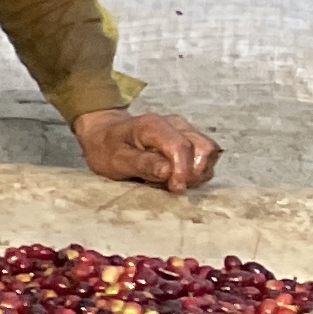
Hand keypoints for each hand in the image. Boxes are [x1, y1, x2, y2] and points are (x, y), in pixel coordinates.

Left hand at [74, 106, 219, 191]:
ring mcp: (186, 131)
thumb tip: (168, 172)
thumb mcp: (116, 160)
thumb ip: (143, 164)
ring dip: (194, 174)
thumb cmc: (107, 148)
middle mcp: (176, 124)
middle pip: (204, 149)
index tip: (175, 188)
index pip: (182, 146)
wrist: (103, 135)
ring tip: (167, 181)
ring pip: (208, 155)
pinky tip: (172, 177)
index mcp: (154, 125)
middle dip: (193, 174)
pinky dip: (193, 173)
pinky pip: (205, 159)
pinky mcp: (191, 140)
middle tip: (168, 186)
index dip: (183, 171)